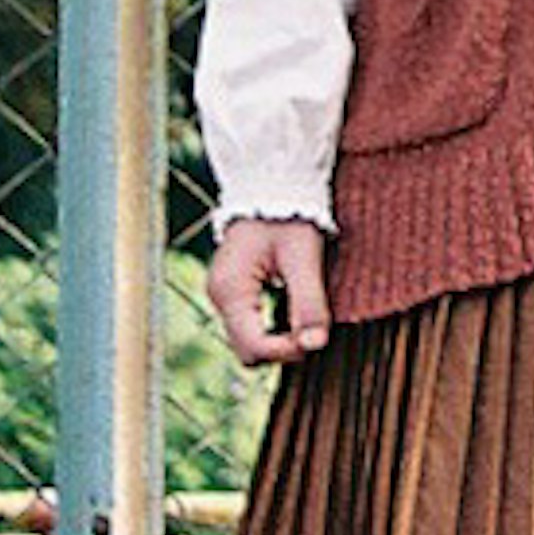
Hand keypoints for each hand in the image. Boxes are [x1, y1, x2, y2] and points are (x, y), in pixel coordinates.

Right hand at [210, 214, 332, 368]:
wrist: (272, 183)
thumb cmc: (289, 215)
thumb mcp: (304, 256)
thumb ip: (309, 302)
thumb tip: (315, 345)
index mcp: (230, 289)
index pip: (254, 346)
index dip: (287, 351)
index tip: (316, 338)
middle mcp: (218, 296)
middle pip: (247, 351)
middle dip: (281, 349)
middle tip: (312, 329)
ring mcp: (221, 295)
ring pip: (247, 342)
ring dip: (277, 340)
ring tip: (303, 318)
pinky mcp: (231, 291)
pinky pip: (248, 325)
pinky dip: (270, 327)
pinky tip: (291, 310)